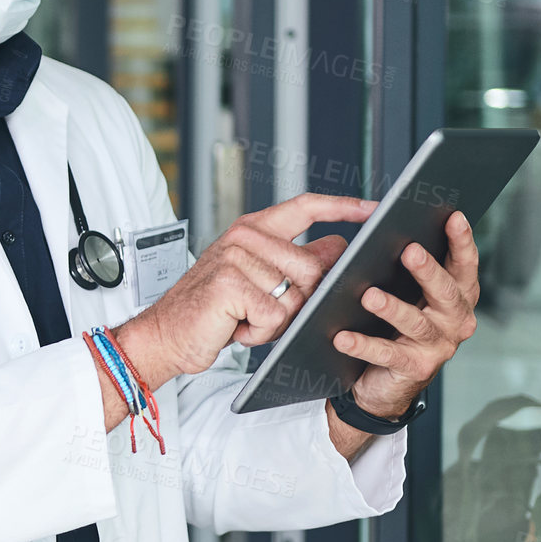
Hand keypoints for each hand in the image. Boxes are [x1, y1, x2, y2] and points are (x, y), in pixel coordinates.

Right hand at [116, 193, 375, 387]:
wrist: (166, 334)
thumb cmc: (213, 310)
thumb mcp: (258, 279)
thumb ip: (296, 261)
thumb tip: (337, 245)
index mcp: (252, 229)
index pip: (305, 207)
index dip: (342, 207)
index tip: (374, 209)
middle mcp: (243, 238)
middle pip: (311, 266)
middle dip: (298, 300)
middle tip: (262, 310)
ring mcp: (235, 258)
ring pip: (295, 296)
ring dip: (276, 320)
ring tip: (245, 318)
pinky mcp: (229, 284)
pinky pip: (274, 316)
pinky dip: (259, 333)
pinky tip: (236, 327)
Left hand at [336, 211, 478, 419]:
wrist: (387, 382)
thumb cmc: (396, 326)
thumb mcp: (407, 294)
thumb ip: (407, 269)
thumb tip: (385, 229)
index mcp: (457, 295)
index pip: (464, 264)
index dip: (461, 241)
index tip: (453, 216)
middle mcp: (455, 320)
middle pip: (445, 292)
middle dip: (428, 270)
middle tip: (410, 251)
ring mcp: (438, 346)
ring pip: (416, 323)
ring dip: (393, 308)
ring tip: (369, 296)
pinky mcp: (415, 368)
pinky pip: (388, 354)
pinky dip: (364, 345)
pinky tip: (343, 337)